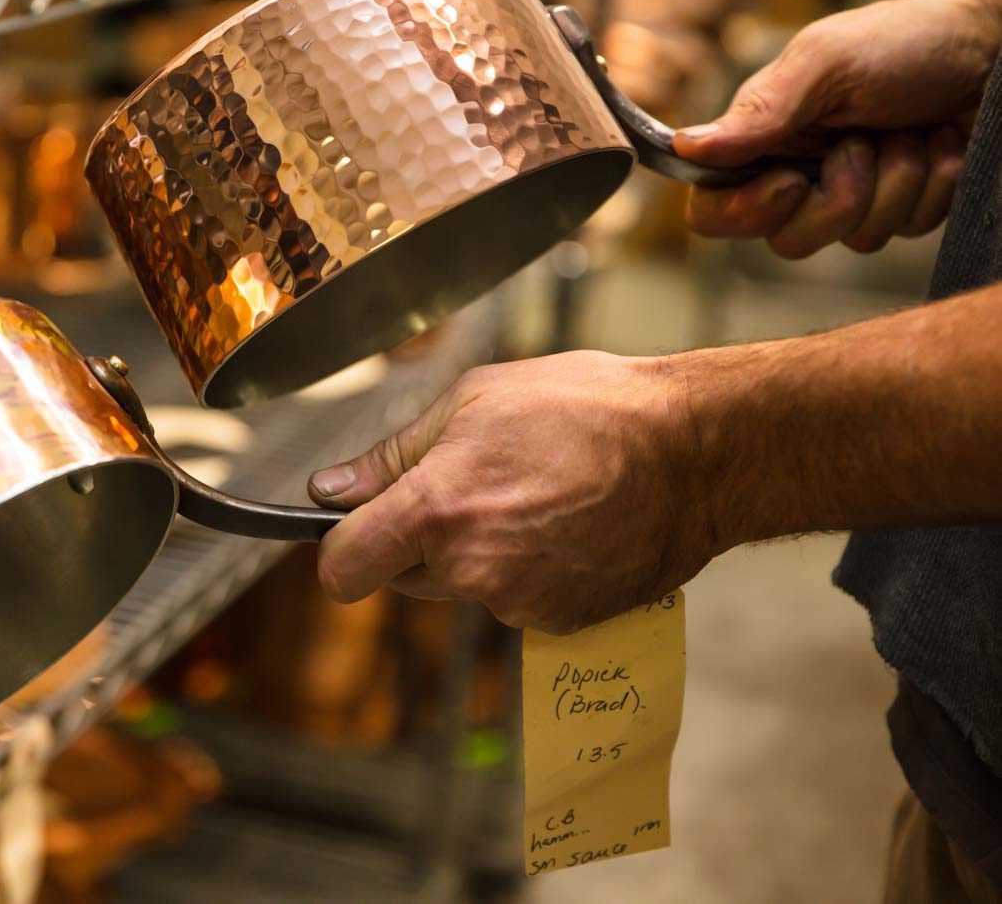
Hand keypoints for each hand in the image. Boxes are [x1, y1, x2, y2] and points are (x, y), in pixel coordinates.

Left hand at [306, 353, 715, 634]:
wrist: (693, 450)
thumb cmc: (586, 408)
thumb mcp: (472, 400)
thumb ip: (392, 455)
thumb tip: (331, 490)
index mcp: (436, 511)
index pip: (343, 569)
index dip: (339, 549)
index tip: (353, 529)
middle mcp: (471, 570)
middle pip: (404, 575)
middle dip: (420, 538)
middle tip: (475, 481)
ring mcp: (519, 604)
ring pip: (465, 585)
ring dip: (480, 552)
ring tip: (535, 492)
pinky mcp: (562, 623)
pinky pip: (516, 599)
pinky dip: (528, 569)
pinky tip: (566, 523)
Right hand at [675, 0, 1001, 257]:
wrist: (993, 41)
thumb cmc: (905, 40)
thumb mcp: (825, 65)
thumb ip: (758, 113)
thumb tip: (683, 146)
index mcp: (763, 140)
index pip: (713, 210)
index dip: (745, 212)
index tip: (793, 182)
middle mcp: (800, 174)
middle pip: (787, 240)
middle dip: (841, 197)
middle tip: (866, 142)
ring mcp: (854, 194)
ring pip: (856, 239)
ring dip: (897, 180)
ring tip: (911, 131)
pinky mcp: (902, 204)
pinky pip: (906, 229)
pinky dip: (933, 185)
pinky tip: (940, 145)